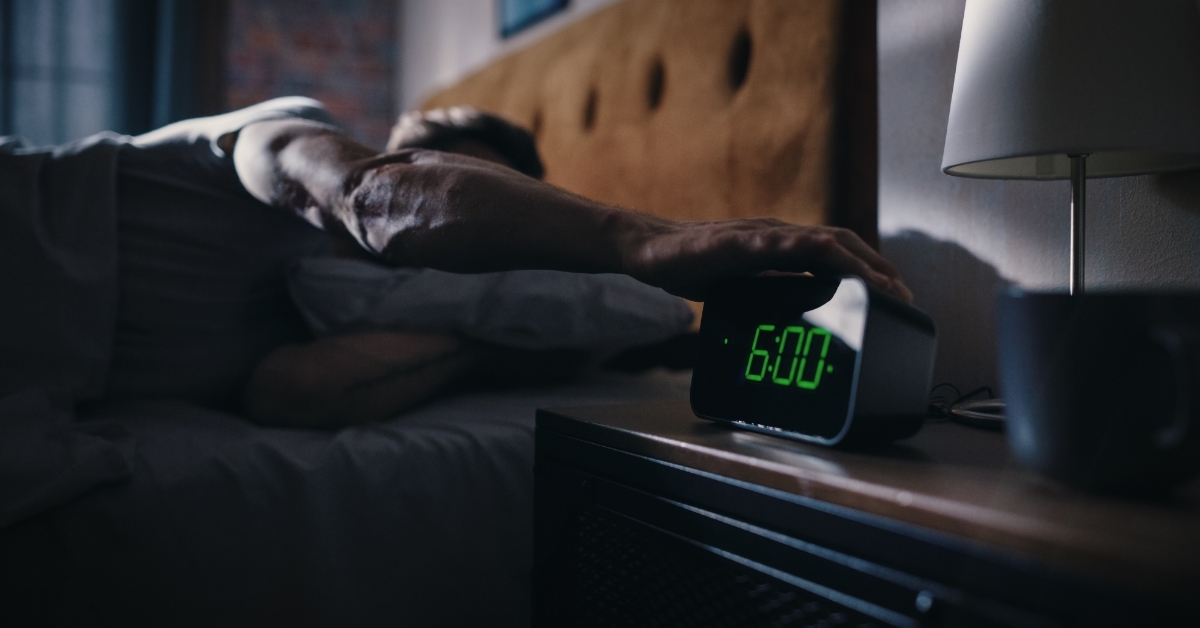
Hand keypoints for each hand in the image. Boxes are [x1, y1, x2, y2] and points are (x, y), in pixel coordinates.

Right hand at [623, 218, 911, 302]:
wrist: (646, 249)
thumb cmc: (691, 264)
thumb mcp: (744, 282)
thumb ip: (774, 285)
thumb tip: (807, 300)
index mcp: (780, 245)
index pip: (836, 252)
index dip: (870, 270)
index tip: (895, 294)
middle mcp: (776, 234)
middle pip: (840, 242)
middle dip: (876, 267)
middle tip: (902, 294)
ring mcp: (757, 234)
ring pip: (817, 240)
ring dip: (855, 261)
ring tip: (881, 283)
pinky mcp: (733, 241)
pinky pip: (774, 241)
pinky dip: (803, 247)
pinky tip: (823, 252)